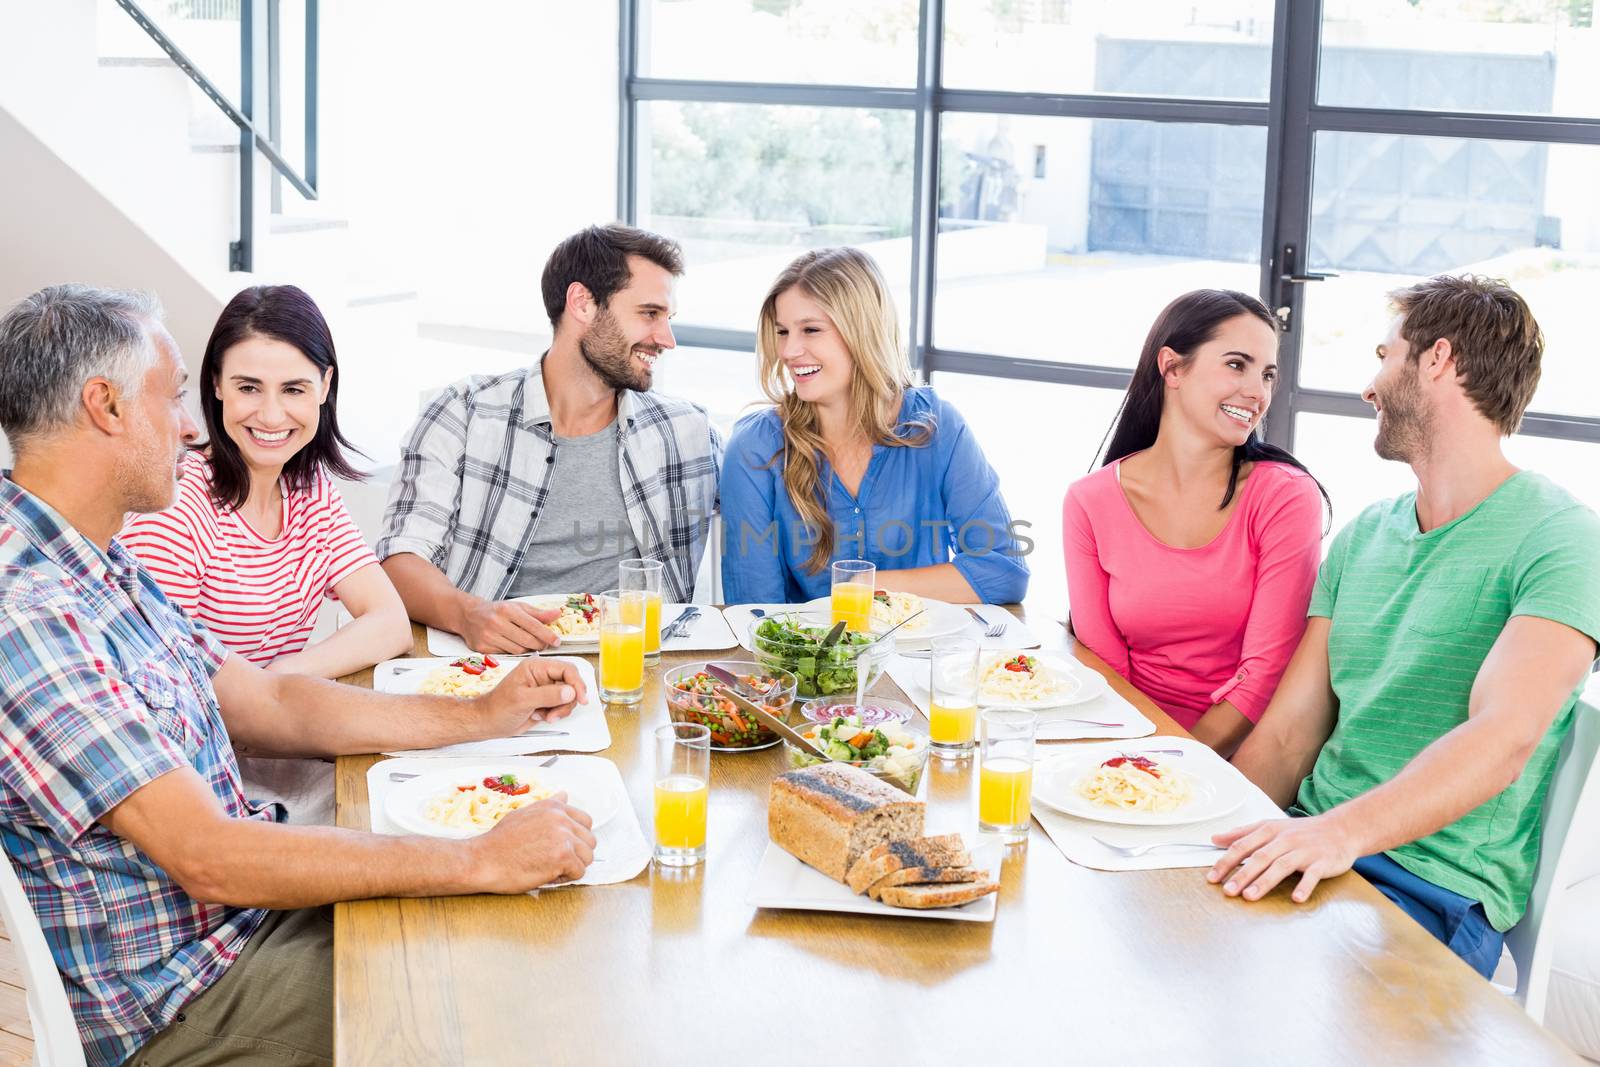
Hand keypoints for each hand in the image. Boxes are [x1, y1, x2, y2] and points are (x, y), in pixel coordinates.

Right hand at [460, 597, 561, 653]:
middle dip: (540, 644)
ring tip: (532, 645)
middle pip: (527, 640)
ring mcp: (488, 636)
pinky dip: (514, 653)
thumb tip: (557, 614)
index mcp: (507, 610)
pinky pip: (506, 655)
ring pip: (517, 650)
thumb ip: (538, 613)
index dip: (547, 635)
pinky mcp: (482, 648)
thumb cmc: (496, 611)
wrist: (469, 615)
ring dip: (528, 650)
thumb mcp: (517, 607)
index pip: (533, 625)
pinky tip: (516, 647)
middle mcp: (496, 623)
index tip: (557, 641)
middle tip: (545, 644)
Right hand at [469, 794, 596, 890]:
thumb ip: (548, 806)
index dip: (576, 838)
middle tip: (554, 860)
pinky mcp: (563, 856)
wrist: (483, 860)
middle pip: (589, 841)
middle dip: (576, 854)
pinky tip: (547, 875)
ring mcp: (563, 837)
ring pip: (587, 857)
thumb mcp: (524, 814)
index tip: (561, 847)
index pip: (585, 821)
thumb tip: (564, 795)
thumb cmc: (500, 842)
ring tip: (549, 868)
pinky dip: (565, 878)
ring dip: (572, 867)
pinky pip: (579, 872)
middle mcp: (561, 819)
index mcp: (554, 807)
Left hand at [478, 657, 587, 735]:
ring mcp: (546, 688)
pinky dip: (557, 713)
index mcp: (536, 667)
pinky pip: (563, 705)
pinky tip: (542, 715)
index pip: (566, 669)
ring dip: (561, 709)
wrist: (489, 722)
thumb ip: (548, 695)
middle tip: (558, 712)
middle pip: (571, 683)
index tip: (580, 698)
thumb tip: (570, 691)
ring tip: (546, 715)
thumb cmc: (497, 708)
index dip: (576, 683)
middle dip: (568, 699)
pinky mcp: (547, 700)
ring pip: (569, 696)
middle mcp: (543, 675)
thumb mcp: (522, 700)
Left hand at [1205, 812, 1360, 903]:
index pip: (1243, 846)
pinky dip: (1304, 886)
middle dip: (1241, 875)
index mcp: (1269, 831)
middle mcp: (1285, 839)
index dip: (1226, 862)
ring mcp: (1304, 851)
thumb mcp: (1270, 827)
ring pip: (1281, 866)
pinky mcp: (1322, 862)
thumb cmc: (1301, 831)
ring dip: (1265, 882)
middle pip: (1259, 857)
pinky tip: (1296, 898)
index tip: (1212, 877)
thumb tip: (1215, 838)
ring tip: (1250, 896)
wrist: (1340, 829)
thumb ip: (1242, 833)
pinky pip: (1312, 875)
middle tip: (1227, 891)